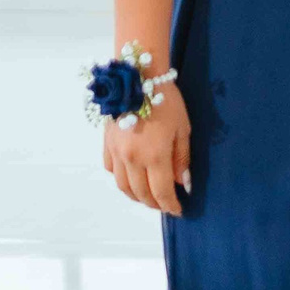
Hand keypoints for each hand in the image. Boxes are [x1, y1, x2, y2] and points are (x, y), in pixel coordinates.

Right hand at [103, 91, 192, 216]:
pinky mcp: (106, 144)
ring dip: (136, 196)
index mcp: (153, 156)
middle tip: (166, 205)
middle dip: (154, 203)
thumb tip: (183, 183)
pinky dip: (122, 180)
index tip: (178, 211)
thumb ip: (181, 158)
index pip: (161, 192)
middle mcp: (131, 159)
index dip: (170, 205)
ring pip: (123, 186)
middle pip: (141, 193)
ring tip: (149, 197)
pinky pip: (111, 171)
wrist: (136, 78)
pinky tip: (132, 178)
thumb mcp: (183, 129)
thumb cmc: (166, 101)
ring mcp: (115, 153)